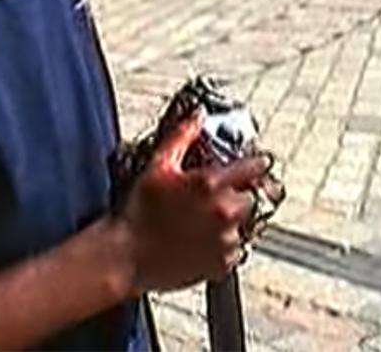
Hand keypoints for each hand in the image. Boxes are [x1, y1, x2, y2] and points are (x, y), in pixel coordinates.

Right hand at [119, 110, 269, 291]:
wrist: (125, 256)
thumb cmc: (137, 213)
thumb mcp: (157, 166)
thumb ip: (182, 136)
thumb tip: (197, 116)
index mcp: (211, 184)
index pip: (255, 168)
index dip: (256, 164)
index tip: (256, 164)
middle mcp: (224, 211)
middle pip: (252, 197)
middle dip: (239, 195)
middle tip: (217, 199)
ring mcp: (225, 240)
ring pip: (244, 225)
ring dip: (231, 222)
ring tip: (203, 223)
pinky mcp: (222, 264)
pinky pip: (234, 250)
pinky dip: (223, 246)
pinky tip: (200, 241)